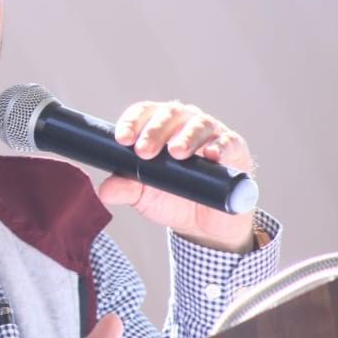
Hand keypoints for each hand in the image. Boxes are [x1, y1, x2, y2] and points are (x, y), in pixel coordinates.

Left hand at [97, 100, 255, 252]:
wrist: (204, 223)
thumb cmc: (171, 198)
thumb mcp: (143, 195)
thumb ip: (124, 188)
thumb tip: (103, 190)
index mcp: (159, 127)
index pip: (143, 113)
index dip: (132, 122)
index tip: (122, 140)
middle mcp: (185, 124)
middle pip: (170, 114)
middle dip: (155, 131)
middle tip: (144, 151)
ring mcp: (211, 135)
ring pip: (200, 124)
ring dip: (187, 137)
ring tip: (176, 153)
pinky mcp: (234, 150)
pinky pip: (229, 142)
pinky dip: (221, 146)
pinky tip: (212, 156)